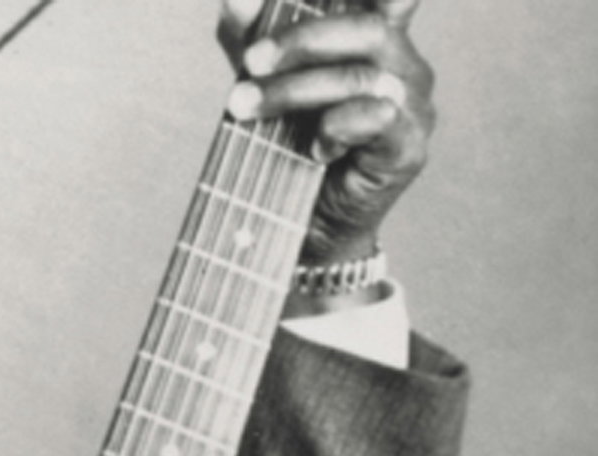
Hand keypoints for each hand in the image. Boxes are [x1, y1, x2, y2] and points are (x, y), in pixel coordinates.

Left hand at [217, 0, 435, 263]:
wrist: (303, 227)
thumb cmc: (285, 146)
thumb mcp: (261, 84)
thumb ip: (249, 39)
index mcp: (375, 36)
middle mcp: (403, 63)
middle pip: (367, 27)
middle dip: (301, 39)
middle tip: (250, 62)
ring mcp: (413, 104)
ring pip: (363, 76)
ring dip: (294, 90)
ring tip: (243, 107)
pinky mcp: (409, 146)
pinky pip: (380, 117)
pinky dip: (335, 126)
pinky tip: (311, 146)